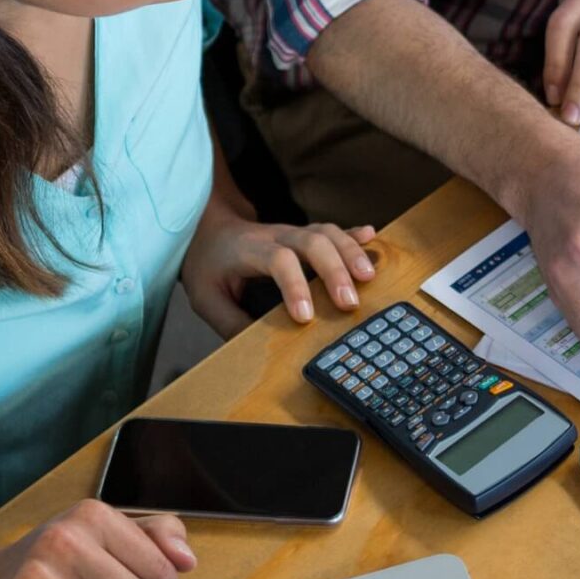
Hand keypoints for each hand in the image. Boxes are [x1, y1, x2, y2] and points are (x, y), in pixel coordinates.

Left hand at [181, 213, 377, 333]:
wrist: (208, 229)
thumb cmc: (209, 265)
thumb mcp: (206, 298)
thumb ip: (230, 322)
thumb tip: (259, 349)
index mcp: (249, 249)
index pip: (278, 260)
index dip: (295, 286)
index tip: (305, 317)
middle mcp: (275, 235)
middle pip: (312, 241)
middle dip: (334, 270)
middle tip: (350, 303)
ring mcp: (293, 231)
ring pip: (327, 232)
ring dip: (350, 252)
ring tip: (369, 278)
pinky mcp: (305, 234)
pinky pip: (334, 230)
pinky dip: (354, 237)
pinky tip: (372, 238)